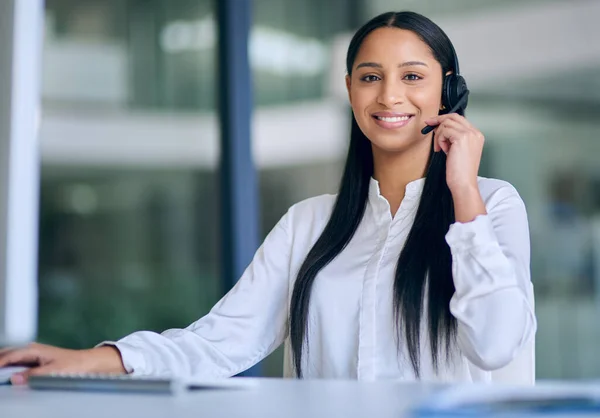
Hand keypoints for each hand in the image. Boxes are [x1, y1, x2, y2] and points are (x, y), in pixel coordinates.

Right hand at [0, 343, 126, 384]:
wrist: (85, 362)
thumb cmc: (72, 364)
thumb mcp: (52, 371)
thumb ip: (33, 375)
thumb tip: (15, 378)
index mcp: (35, 349)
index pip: (10, 355)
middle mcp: (32, 349)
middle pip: (8, 353)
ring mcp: (33, 353)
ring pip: (11, 356)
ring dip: (3, 361)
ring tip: (0, 371)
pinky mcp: (35, 359)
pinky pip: (16, 360)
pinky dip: (8, 364)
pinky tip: (6, 371)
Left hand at [424, 113, 483, 193]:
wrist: (463, 183)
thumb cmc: (460, 172)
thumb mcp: (458, 150)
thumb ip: (453, 138)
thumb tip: (440, 128)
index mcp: (476, 135)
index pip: (459, 119)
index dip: (445, 119)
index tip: (433, 122)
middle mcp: (475, 133)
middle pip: (453, 117)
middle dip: (438, 120)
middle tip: (429, 124)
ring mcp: (469, 134)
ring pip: (447, 124)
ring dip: (439, 136)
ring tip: (441, 149)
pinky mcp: (461, 138)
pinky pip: (444, 131)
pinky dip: (440, 140)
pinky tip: (443, 151)